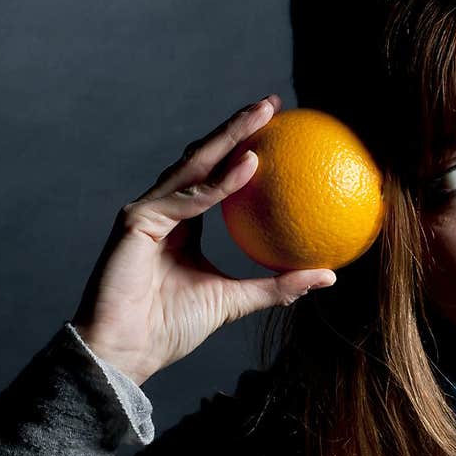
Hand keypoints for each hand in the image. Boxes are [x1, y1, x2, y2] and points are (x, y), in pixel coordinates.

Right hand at [71, 96, 336, 384]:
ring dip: (229, 138)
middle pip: (204, 158)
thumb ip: (277, 286)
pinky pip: (187, 199)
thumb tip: (328, 275)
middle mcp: (163, 208)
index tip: (278, 131)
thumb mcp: (235, 302)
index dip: (243, 149)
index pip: (215, 175)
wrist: (128, 351)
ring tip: (262, 118)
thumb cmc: (170, 329)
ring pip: (194, 165)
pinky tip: (249, 166)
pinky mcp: (137, 221)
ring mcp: (148, 210)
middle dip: (237, 127)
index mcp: (182, 222)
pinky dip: (218, 184)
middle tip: (272, 104)